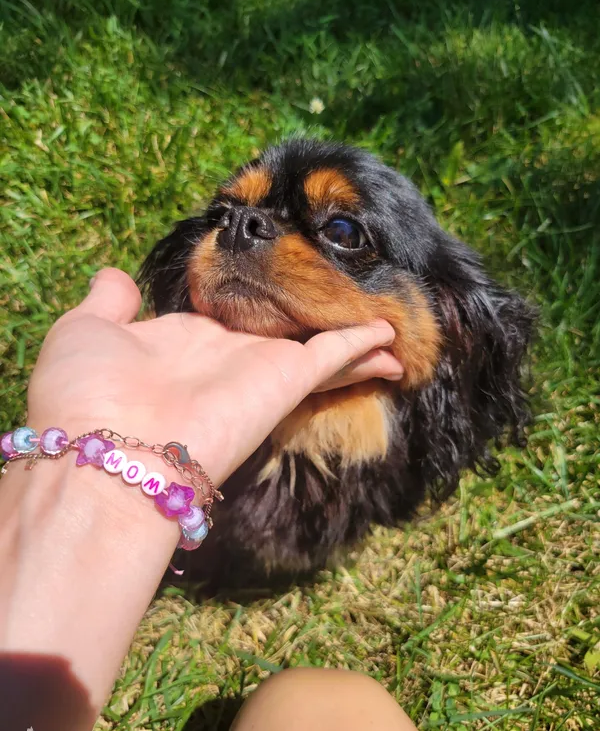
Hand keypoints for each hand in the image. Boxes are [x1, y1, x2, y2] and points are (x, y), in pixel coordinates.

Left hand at [27, 268, 402, 484]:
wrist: (106, 455)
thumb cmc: (86, 394)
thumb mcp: (85, 331)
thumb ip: (108, 301)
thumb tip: (114, 275)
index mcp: (181, 343)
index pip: (229, 320)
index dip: (255, 306)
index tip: (272, 292)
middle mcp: (225, 358)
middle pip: (283, 335)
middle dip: (313, 325)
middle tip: (346, 309)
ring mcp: (258, 371)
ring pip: (317, 349)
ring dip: (352, 340)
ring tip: (389, 329)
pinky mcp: (286, 379)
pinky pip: (332, 355)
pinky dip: (360, 344)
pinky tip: (388, 336)